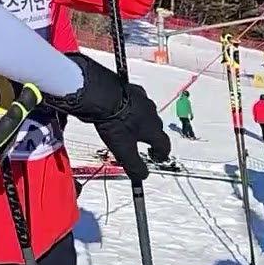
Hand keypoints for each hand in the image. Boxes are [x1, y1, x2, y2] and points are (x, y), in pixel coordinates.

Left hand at [43, 53, 170, 179]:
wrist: (99, 93)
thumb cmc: (112, 120)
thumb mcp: (123, 149)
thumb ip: (134, 165)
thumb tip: (141, 176)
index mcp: (152, 128)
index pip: (164, 144)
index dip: (162, 153)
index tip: (159, 157)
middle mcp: (150, 112)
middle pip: (155, 127)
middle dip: (151, 136)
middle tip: (144, 143)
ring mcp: (140, 98)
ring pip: (145, 112)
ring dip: (140, 120)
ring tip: (130, 126)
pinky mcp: (128, 88)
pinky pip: (133, 99)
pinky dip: (130, 106)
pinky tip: (120, 108)